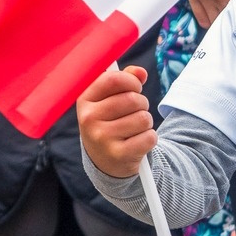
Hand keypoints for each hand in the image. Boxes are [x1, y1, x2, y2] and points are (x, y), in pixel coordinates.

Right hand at [77, 64, 154, 178]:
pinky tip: (137, 143)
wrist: (106, 162)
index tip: (135, 88)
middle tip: (135, 113)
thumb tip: (141, 72)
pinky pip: (149, 137)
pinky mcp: (118, 155)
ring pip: (143, 118)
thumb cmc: (110, 123)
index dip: (131, 81)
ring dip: (146, 122)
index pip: (113, 79)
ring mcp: (102, 139)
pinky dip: (150, 139)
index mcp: (85, 100)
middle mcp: (89, 119)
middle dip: (142, 104)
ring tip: (134, 129)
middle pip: (132, 99)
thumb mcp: (110, 100)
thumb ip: (125, 80)